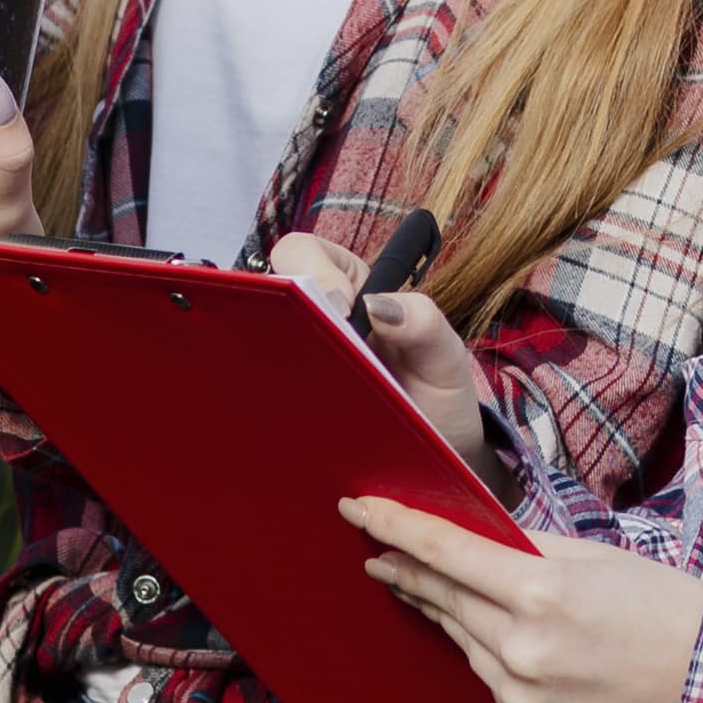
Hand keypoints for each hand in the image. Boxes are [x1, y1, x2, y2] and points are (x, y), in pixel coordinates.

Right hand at [266, 235, 488, 457]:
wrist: (436, 451)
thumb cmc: (439, 392)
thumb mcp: (444, 355)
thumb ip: (424, 323)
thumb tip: (377, 304)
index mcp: (351, 286)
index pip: (302, 252)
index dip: (312, 270)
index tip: (344, 308)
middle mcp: (315, 317)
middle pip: (269, 295)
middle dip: (288, 315)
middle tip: (327, 352)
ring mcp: (295, 360)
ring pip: (259, 342)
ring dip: (282, 361)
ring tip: (325, 389)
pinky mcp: (288, 401)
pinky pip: (265, 390)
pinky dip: (278, 398)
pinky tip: (309, 415)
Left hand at [340, 498, 702, 702]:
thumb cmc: (669, 611)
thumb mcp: (599, 559)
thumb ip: (528, 549)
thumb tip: (473, 539)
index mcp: (542, 593)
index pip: (446, 553)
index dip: (396, 527)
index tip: (359, 509)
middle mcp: (521, 650)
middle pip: (444, 597)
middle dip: (407, 569)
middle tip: (376, 547)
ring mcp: (520, 697)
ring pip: (463, 639)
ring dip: (446, 609)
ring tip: (423, 584)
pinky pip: (489, 678)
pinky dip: (487, 652)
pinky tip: (496, 636)